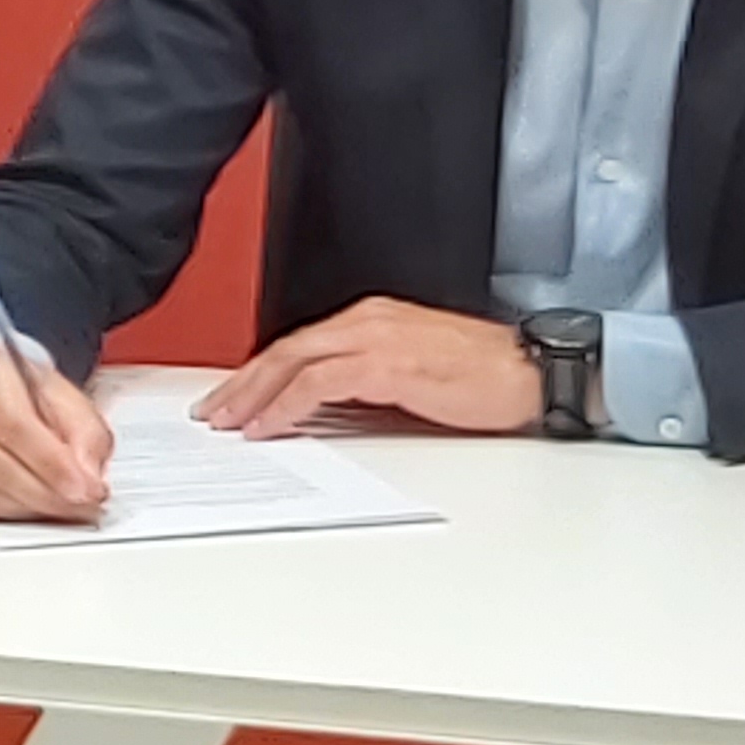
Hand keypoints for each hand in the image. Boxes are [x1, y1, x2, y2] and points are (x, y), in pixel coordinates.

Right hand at [0, 345, 115, 523]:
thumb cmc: (23, 392)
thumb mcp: (65, 398)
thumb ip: (84, 434)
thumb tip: (87, 480)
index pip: (14, 424)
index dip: (51, 463)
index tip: (83, 488)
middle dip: (46, 493)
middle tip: (80, 503)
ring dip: (30, 508)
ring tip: (63, 507)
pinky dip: (9, 514)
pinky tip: (34, 508)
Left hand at [194, 298, 539, 439]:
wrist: (531, 372)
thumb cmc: (486, 375)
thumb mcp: (416, 372)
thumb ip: (371, 381)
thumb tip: (330, 412)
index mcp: (374, 318)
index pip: (301, 343)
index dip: (261, 371)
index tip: (236, 395)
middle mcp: (367, 320)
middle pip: (285, 348)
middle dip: (241, 381)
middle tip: (213, 409)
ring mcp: (375, 339)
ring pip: (292, 362)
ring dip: (252, 394)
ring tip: (228, 421)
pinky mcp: (385, 364)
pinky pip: (317, 385)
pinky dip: (286, 405)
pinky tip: (268, 426)